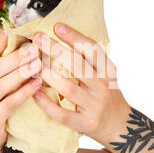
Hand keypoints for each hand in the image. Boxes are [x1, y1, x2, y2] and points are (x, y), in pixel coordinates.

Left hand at [32, 23, 129, 143]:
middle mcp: (102, 87)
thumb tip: (61, 40)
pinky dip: (48, 104)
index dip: (75, 37)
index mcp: (108, 72)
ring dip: (50, 76)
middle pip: (78, 66)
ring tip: (34, 65)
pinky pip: (63, 114)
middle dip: (56, 50)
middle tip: (38, 39)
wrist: (119, 125)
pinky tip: (35, 94)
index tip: (57, 26)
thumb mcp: (105, 76)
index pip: (92, 50)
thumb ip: (89, 62)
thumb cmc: (107, 96)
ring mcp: (94, 106)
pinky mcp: (85, 123)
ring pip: (69, 89)